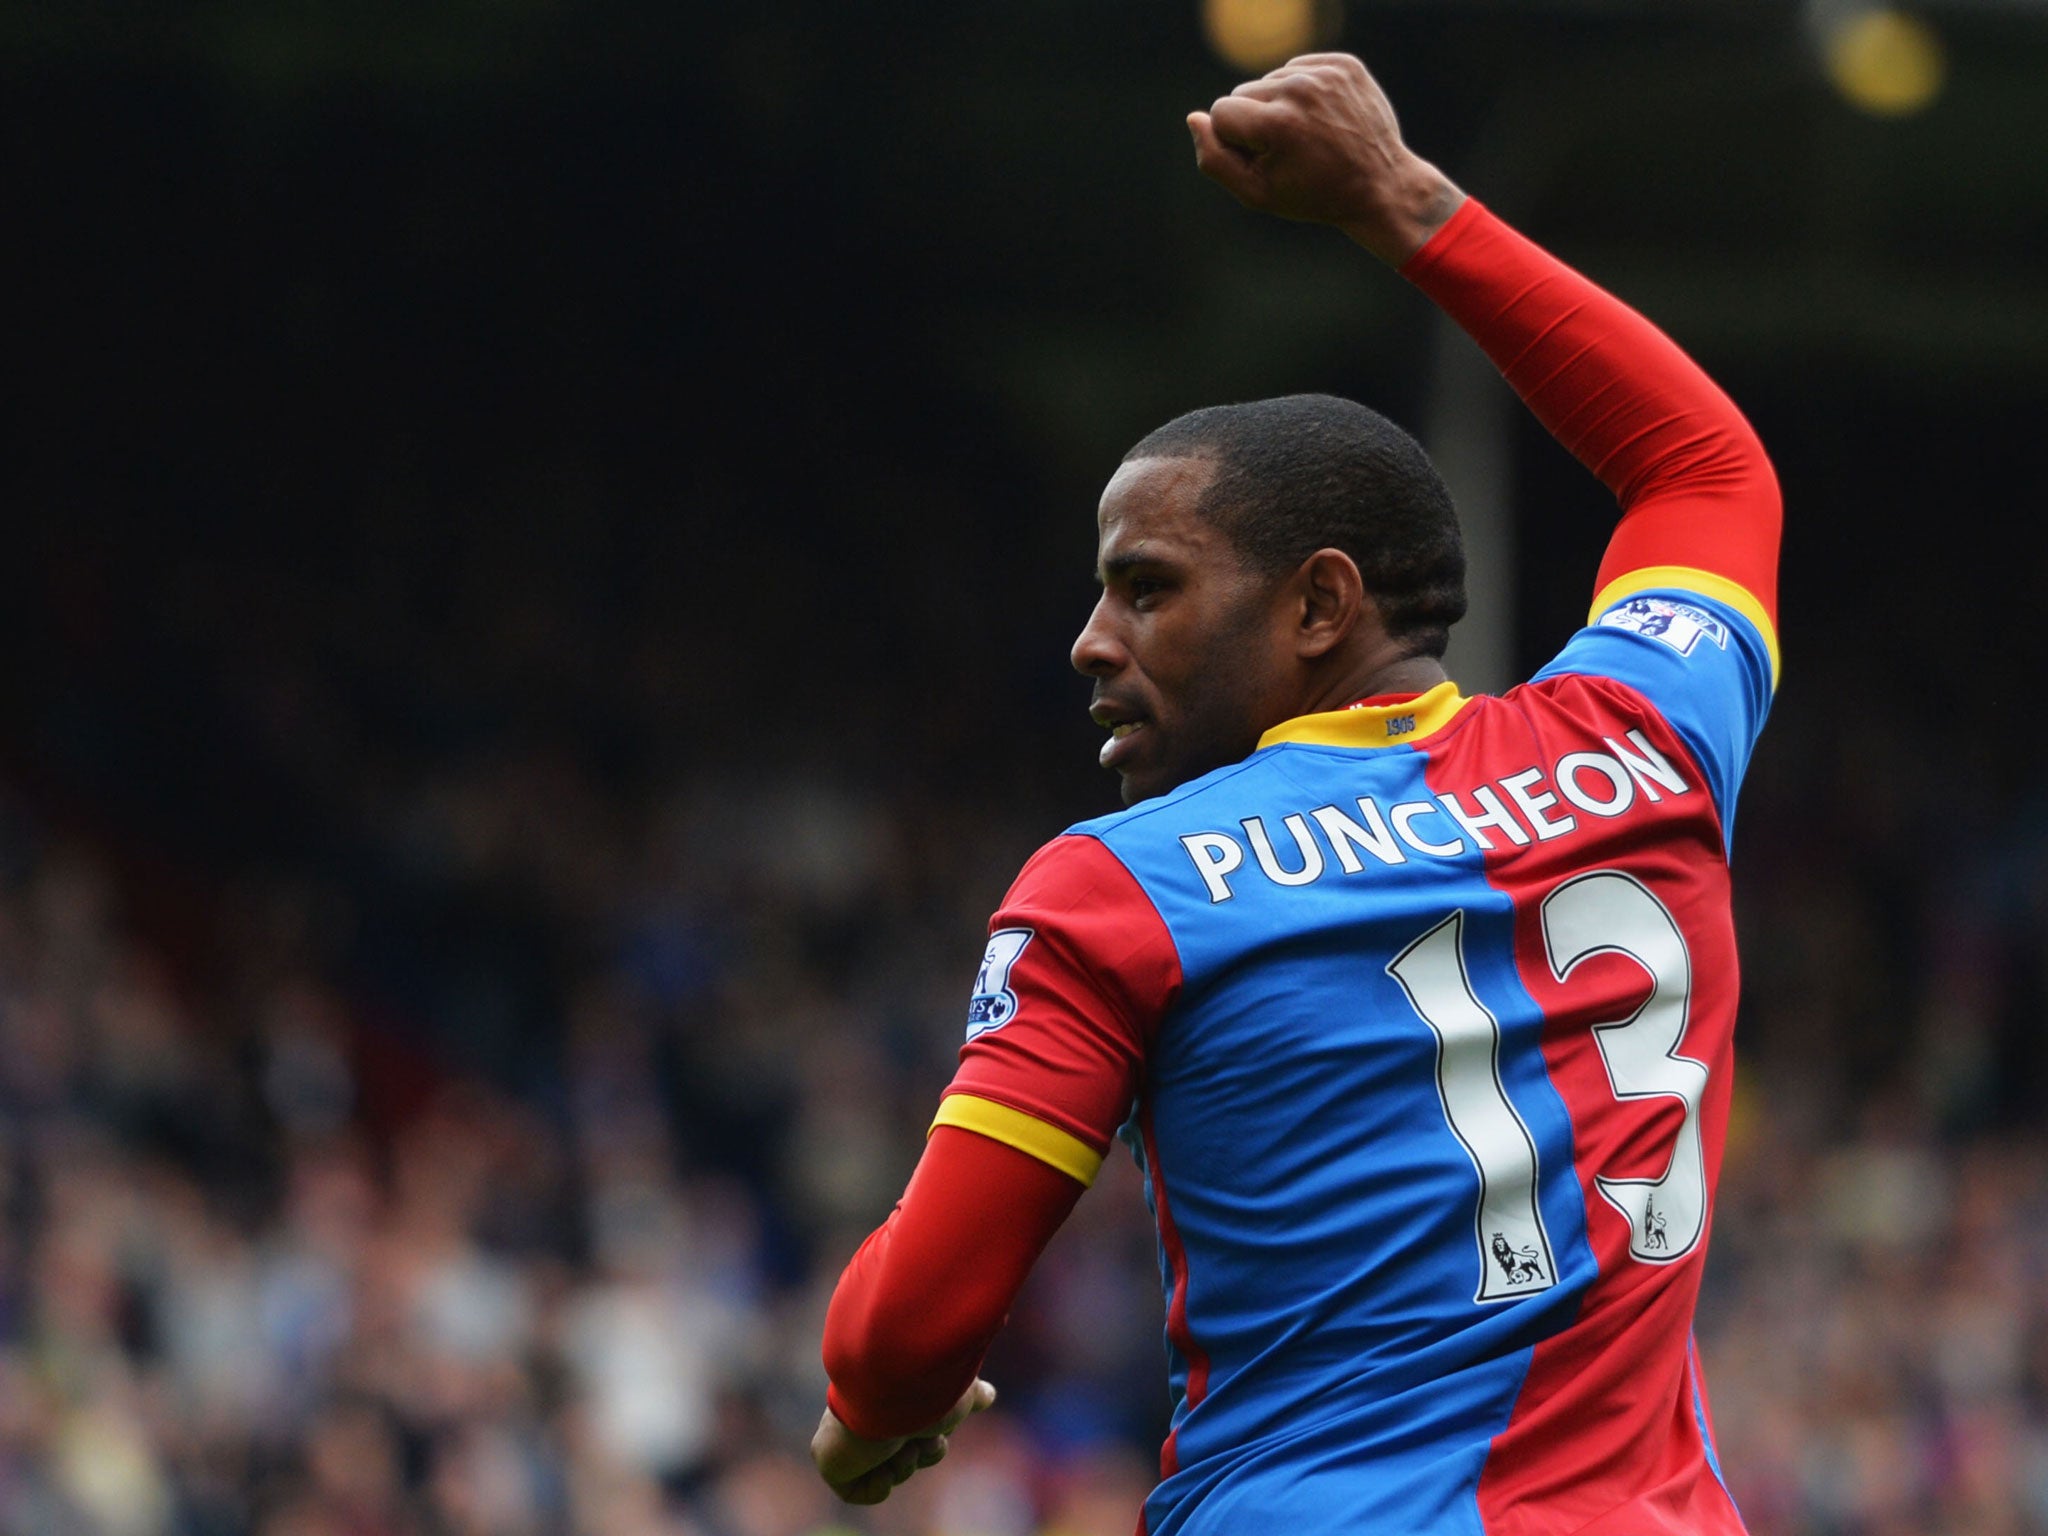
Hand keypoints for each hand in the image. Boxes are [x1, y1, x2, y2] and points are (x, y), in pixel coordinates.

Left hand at [810, 1378, 996, 1504]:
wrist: (888, 1386)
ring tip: (899, 1444)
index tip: (941, 1423)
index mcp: (897, 1399)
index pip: (919, 1431)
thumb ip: (971, 1396)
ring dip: (903, 1463)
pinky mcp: (834, 1463)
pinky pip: (861, 1492)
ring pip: (889, 1471)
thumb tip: (989, 1395)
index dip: (935, 1434)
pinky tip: (883, 1465)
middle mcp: (874, 1417)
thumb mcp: (960, 1390)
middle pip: (909, 1453)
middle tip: (920, 1437)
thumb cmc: (927, 1385)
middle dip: (924, 1451)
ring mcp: (853, 1439)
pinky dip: (877, 1485)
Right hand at [1187, 52, 1464, 264]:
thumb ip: (1214, 159)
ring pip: (1271, 79)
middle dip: (1256, 120)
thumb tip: (1194, 118)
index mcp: (1276, 124)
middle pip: (1244, 92)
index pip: (1221, 111)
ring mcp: (1326, 73)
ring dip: (1279, 104)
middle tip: (1290, 149)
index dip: (1236, 140)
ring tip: (1308, 134)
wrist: (1380, 186)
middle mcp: (1300, 90)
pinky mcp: (1344, 64)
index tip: (1264, 158)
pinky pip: (1299, 67)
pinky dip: (1303, 91)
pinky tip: (1321, 116)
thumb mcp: (1256, 193)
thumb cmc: (1313, 195)